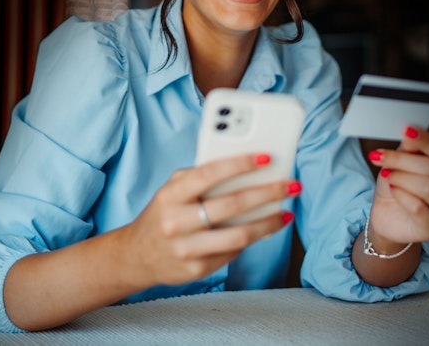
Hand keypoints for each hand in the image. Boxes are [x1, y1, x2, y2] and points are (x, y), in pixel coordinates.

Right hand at [120, 153, 297, 288]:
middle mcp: (176, 222)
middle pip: (232, 205)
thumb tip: (247, 167)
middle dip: (268, 193)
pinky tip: (263, 230)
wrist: (136, 255)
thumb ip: (202, 176)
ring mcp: (186, 249)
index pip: (209, 174)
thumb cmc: (165, 212)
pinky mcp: (196, 270)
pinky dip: (251, 239)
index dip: (240, 164)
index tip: (267, 157)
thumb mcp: (173, 189)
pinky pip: (233, 253)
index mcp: (171, 195)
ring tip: (286, 213)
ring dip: (269, 223)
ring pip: (239, 235)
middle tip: (291, 185)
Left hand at [365, 127, 428, 245]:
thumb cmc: (401, 186)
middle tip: (382, 156)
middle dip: (404, 160)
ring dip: (401, 178)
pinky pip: (419, 208)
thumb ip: (411, 148)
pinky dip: (401, 195)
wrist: (389, 216)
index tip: (406, 131)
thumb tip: (412, 135)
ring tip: (388, 175)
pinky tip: (394, 191)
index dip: (427, 140)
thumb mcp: (404, 161)